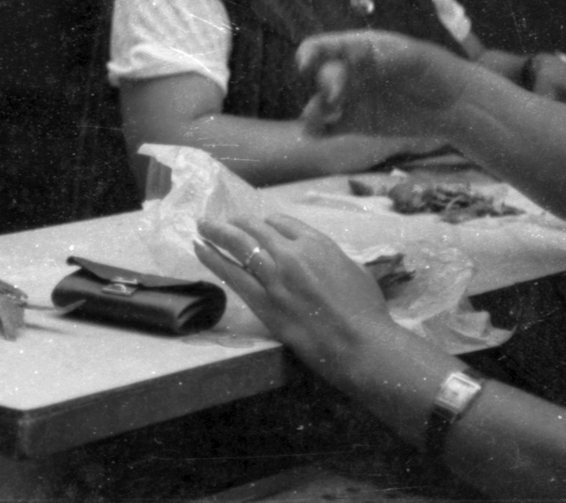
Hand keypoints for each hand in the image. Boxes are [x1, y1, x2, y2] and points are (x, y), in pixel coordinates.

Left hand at [195, 214, 393, 378]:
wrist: (358, 343)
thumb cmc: (365, 310)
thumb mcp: (353, 269)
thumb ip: (328, 256)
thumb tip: (315, 255)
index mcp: (316, 243)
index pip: (281, 222)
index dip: (265, 223)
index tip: (256, 226)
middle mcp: (291, 253)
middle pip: (255, 228)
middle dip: (235, 222)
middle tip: (220, 221)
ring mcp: (274, 276)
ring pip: (238, 244)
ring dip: (217, 232)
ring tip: (202, 226)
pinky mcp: (261, 300)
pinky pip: (230, 272)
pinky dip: (212, 257)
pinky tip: (200, 248)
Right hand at [297, 31, 469, 141]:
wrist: (455, 105)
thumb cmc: (436, 71)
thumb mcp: (415, 57)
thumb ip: (386, 58)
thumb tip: (360, 60)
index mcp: (358, 49)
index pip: (324, 47)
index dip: (310, 53)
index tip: (305, 64)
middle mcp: (348, 73)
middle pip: (322, 76)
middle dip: (326, 84)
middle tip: (337, 97)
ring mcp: (350, 100)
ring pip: (319, 104)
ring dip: (313, 111)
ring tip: (316, 121)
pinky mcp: (355, 124)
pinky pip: (329, 127)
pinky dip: (319, 131)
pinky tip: (317, 134)